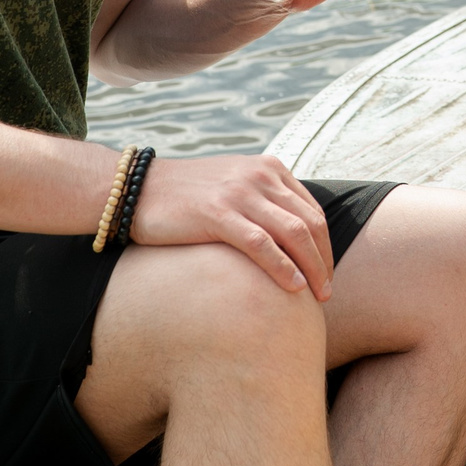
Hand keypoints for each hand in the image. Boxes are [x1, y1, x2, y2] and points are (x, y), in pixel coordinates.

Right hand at [129, 154, 335, 299]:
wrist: (138, 189)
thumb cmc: (186, 197)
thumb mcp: (233, 187)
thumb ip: (262, 201)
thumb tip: (289, 239)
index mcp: (268, 168)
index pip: (312, 210)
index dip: (324, 246)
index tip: (325, 273)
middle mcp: (260, 176)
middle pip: (310, 223)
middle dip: (324, 261)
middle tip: (327, 293)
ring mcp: (239, 193)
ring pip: (293, 233)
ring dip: (312, 268)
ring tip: (318, 296)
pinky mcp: (218, 213)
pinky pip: (261, 244)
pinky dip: (282, 267)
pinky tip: (292, 288)